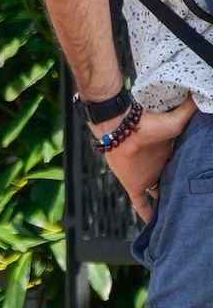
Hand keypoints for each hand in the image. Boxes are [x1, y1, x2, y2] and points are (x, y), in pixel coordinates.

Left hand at [95, 96, 196, 220]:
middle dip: (182, 195)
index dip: (191, 179)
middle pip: (173, 185)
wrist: (120, 127)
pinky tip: (155, 228)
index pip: (184, 171)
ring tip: (181, 220)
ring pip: (161, 197)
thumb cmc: (148, 122)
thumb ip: (190, 109)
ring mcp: (147, 178)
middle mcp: (161, 169)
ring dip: (168, 207)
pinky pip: (142, 205)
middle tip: (196, 209)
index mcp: (172, 157)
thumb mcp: (177, 120)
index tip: (203, 190)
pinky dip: (148, 216)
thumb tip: (202, 94)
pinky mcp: (134, 185)